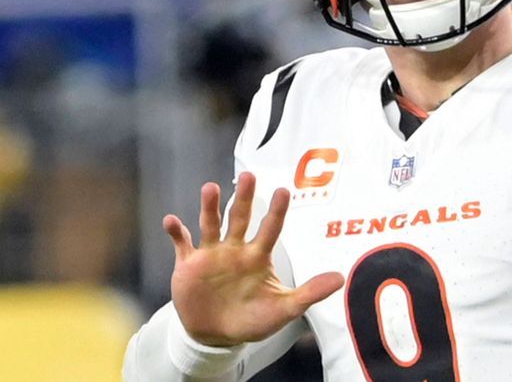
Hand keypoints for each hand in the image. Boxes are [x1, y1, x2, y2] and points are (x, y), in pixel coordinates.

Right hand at [162, 171, 343, 346]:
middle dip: (245, 197)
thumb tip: (340, 279)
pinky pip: (181, 244)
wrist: (215, 336)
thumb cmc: (252, 319)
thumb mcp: (283, 309)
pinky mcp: (188, 264)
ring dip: (210, 207)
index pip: (270, 229)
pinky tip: (171, 220)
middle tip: (249, 175)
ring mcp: (211, 254)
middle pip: (240, 218)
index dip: (277, 211)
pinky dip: (176, 232)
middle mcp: (235, 249)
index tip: (284, 191)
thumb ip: (309, 293)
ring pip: (211, 224)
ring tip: (210, 188)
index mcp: (258, 256)